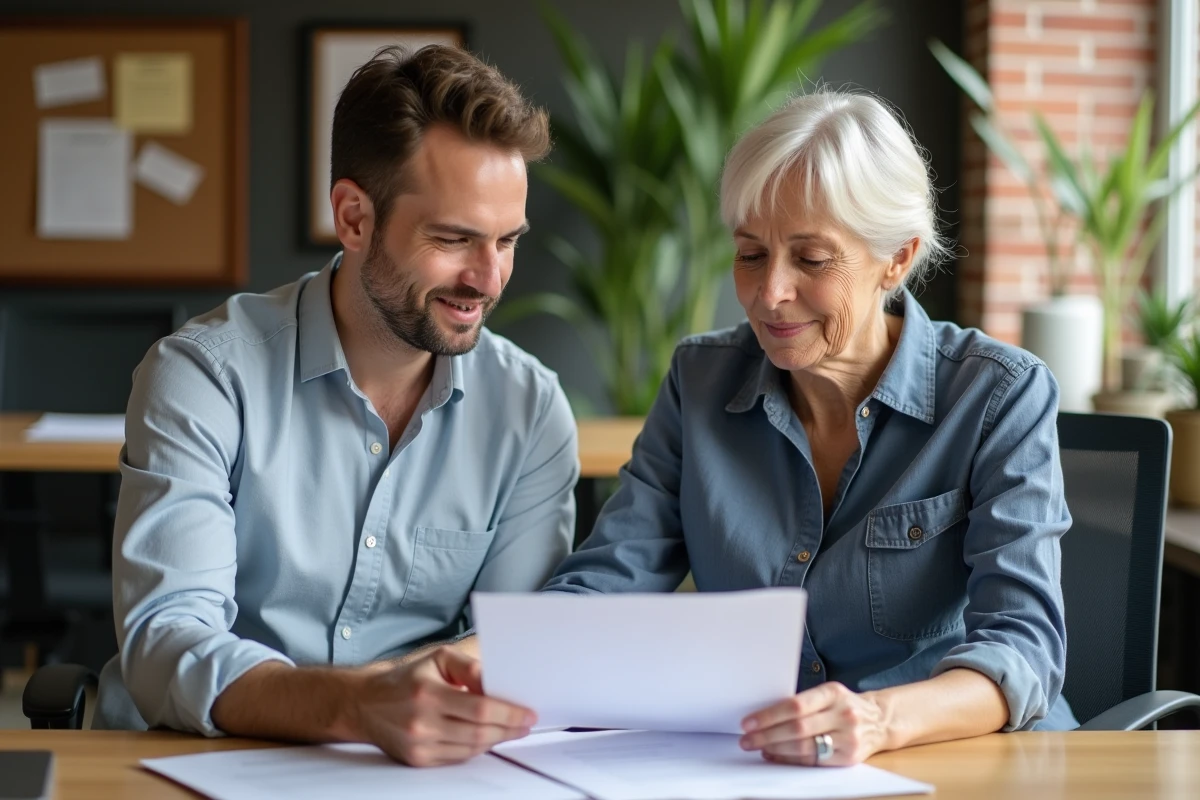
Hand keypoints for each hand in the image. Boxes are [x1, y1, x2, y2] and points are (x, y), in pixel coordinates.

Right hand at [354, 645, 534, 766]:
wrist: (366, 703)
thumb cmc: (407, 677)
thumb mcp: (438, 658)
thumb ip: (469, 667)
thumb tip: (495, 684)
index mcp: (428, 693)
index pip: (481, 709)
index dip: (509, 713)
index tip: (528, 713)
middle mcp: (422, 722)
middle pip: (479, 733)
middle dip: (509, 729)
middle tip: (525, 723)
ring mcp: (419, 745)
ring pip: (471, 749)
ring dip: (496, 740)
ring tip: (510, 729)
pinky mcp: (417, 760)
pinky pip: (457, 758)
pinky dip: (476, 749)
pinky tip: (486, 738)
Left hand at [739, 682, 889, 765]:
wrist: (880, 721)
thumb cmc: (844, 704)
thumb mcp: (828, 693)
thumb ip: (802, 701)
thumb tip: (764, 714)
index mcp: (833, 693)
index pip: (796, 705)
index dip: (770, 715)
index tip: (749, 722)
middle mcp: (843, 715)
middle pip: (798, 728)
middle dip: (767, 735)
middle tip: (747, 739)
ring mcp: (848, 738)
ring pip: (805, 747)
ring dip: (775, 749)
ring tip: (757, 747)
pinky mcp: (848, 757)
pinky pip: (813, 760)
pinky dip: (790, 759)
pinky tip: (775, 755)